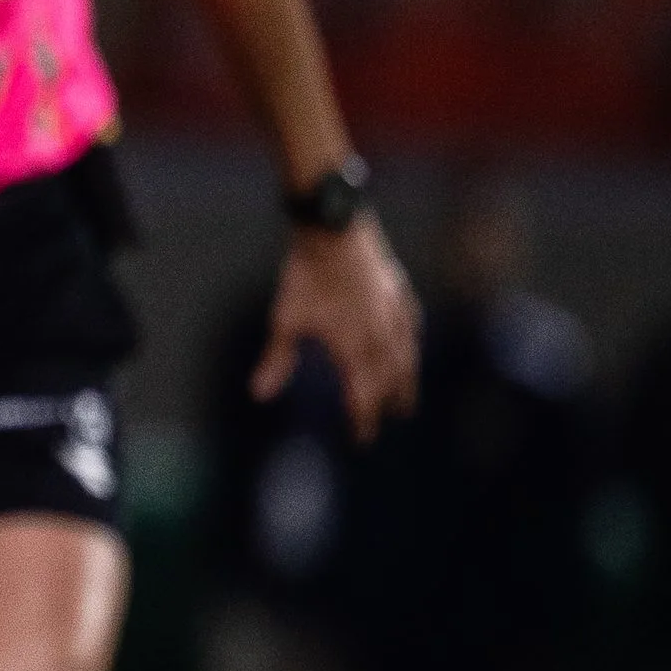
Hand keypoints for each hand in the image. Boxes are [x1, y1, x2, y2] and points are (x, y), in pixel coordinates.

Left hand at [254, 218, 419, 438]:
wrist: (335, 232)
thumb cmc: (306, 277)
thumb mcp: (286, 320)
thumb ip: (278, 361)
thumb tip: (259, 395)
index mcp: (354, 349)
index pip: (362, 396)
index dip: (362, 419)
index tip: (362, 438)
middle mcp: (380, 336)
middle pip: (390, 379)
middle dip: (391, 401)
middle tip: (394, 418)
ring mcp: (393, 313)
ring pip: (406, 355)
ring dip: (407, 378)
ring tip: (408, 394)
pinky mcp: (398, 292)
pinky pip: (410, 325)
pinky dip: (411, 342)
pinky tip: (411, 344)